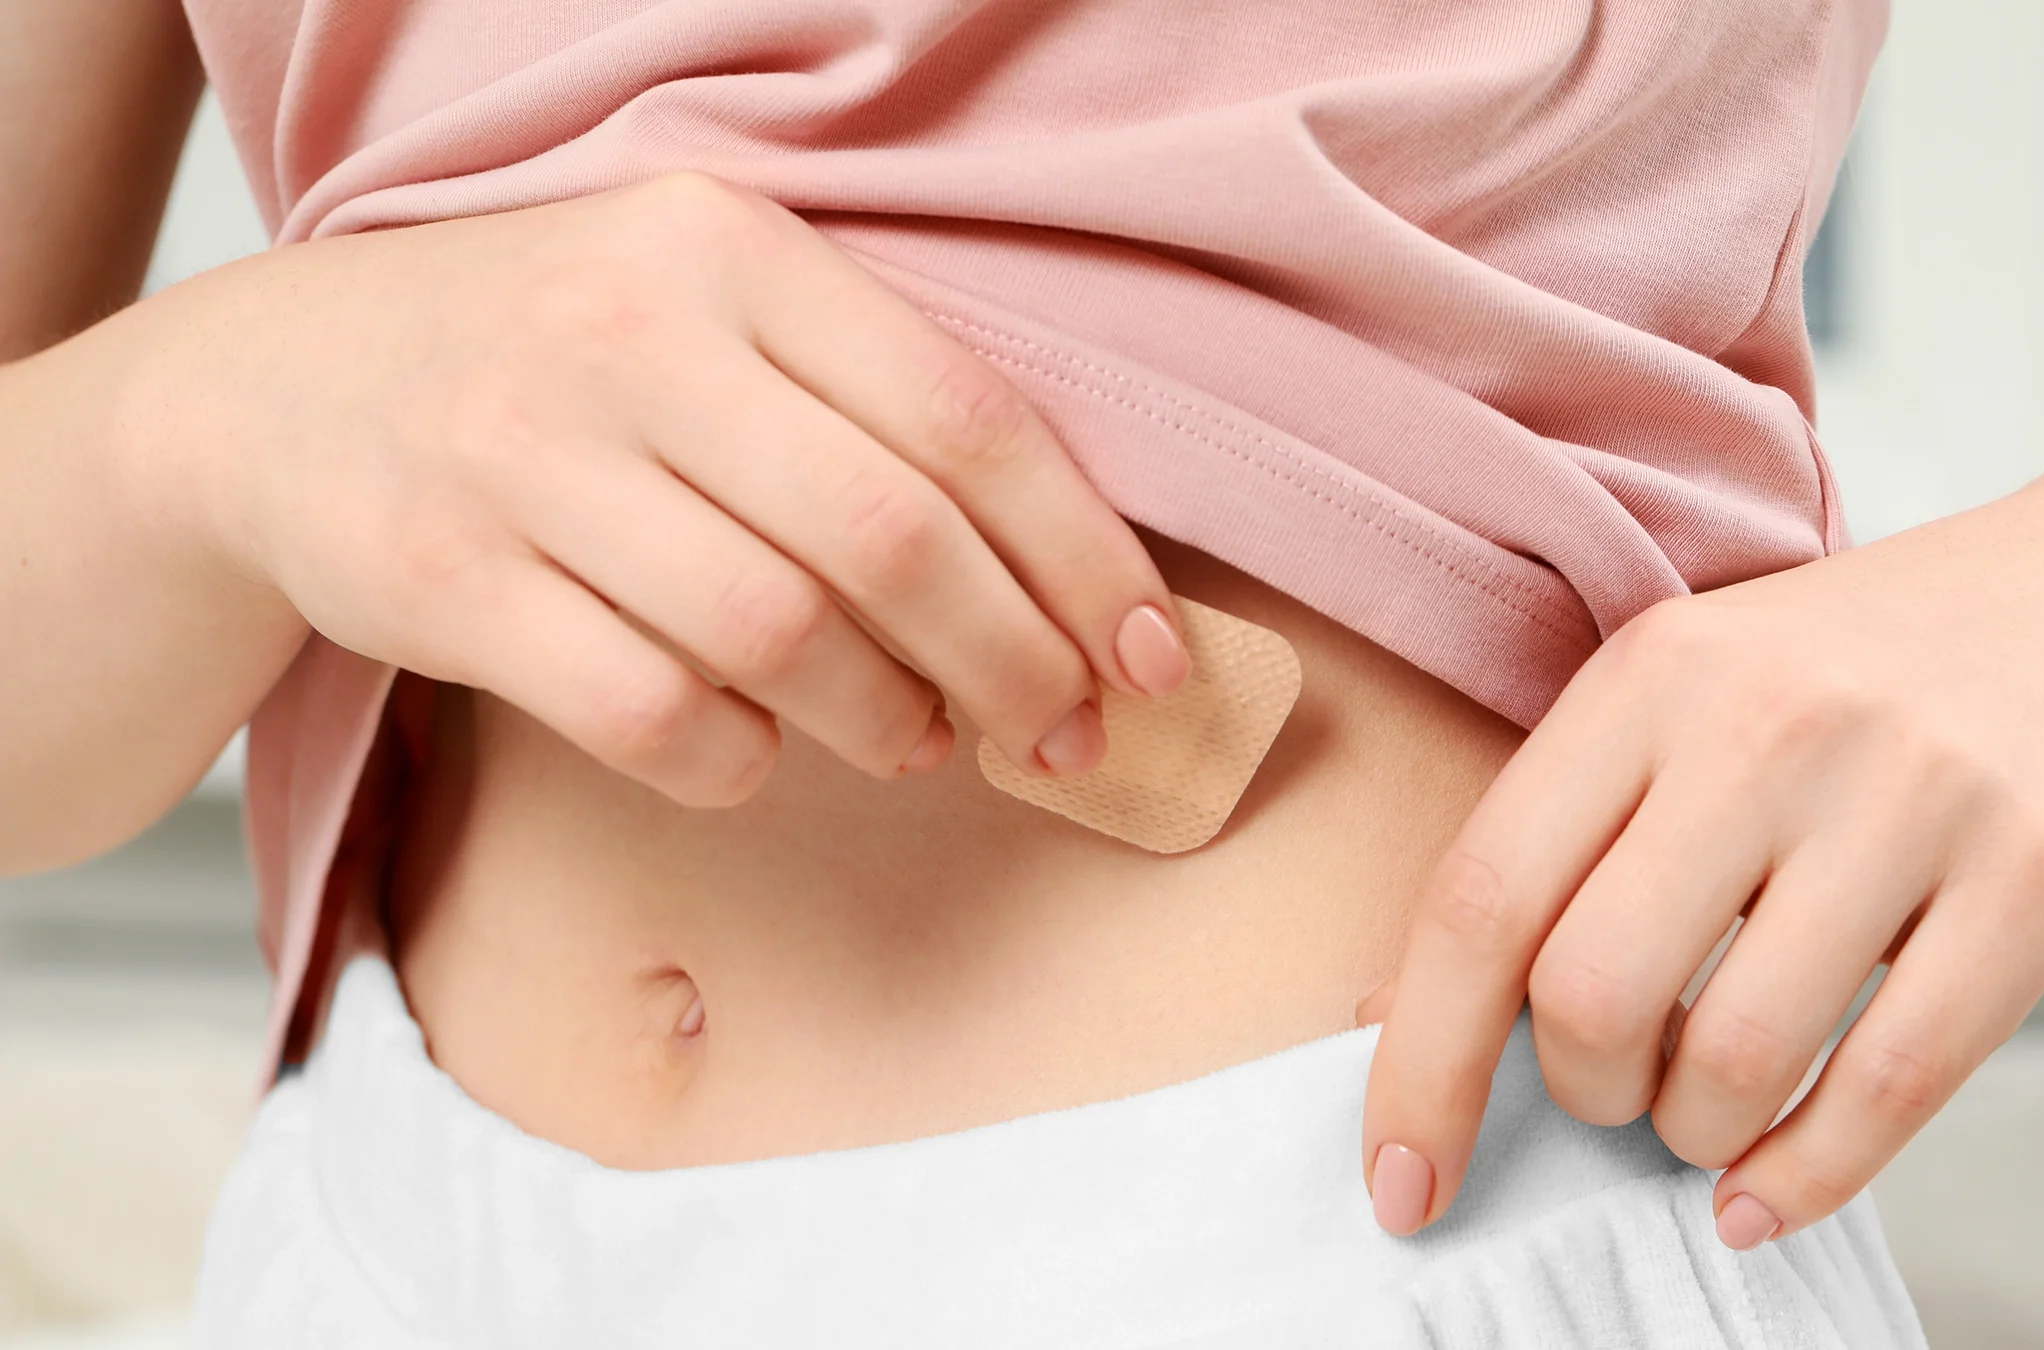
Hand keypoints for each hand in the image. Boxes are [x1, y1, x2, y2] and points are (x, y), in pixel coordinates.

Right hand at [122, 172, 1187, 804]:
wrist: (275, 389)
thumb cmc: (556, 364)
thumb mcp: (704, 313)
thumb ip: (866, 409)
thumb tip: (1063, 592)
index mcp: (729, 250)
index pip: (966, 416)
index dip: (1084, 557)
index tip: (1153, 657)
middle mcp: (628, 333)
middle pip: (892, 539)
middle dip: (1016, 662)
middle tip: (1063, 734)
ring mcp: (523, 454)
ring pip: (780, 638)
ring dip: (885, 719)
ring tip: (914, 737)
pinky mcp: (442, 578)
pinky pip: (652, 713)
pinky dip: (740, 759)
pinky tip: (760, 750)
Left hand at [1357, 498, 2043, 1245]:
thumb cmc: (1862, 675)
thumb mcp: (1687, 699)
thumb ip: (1554, 837)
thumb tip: (1390, 1009)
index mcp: (1651, 675)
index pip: (1481, 896)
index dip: (1420, 1066)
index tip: (1399, 1179)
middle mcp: (1769, 723)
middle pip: (1590, 991)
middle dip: (1581, 1091)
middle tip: (1617, 1088)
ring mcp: (1913, 796)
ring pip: (1734, 1056)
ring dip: (1693, 1134)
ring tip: (1709, 1112)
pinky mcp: (2040, 877)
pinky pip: (1889, 1087)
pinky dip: (1806, 1177)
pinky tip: (1770, 1190)